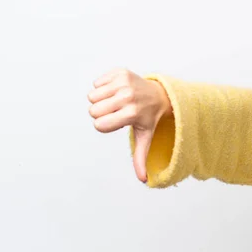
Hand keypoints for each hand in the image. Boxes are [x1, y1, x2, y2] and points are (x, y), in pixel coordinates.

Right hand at [88, 68, 172, 182]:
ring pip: (92, 96)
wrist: (159, 94)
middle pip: (93, 110)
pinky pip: (96, 82)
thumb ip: (141, 158)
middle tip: (117, 111)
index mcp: (131, 114)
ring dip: (101, 100)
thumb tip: (144, 180)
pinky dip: (103, 87)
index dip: (104, 126)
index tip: (117, 122)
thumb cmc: (148, 118)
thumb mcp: (145, 138)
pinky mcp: (119, 72)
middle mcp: (127, 96)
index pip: (99, 125)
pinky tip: (117, 90)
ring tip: (117, 101)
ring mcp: (123, 82)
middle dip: (101, 113)